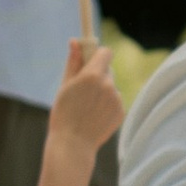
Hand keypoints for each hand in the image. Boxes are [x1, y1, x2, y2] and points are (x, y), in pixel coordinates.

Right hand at [48, 37, 123, 159]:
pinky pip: (115, 101)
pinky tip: (94, 116)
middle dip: (97, 75)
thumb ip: (74, 62)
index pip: (105, 52)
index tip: (91, 58)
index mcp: (92, 75)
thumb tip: (75, 41)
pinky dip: (107, 105)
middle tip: (83, 89)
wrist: (73, 144)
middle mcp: (108, 85)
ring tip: (87, 107)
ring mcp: (117, 99)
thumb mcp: (65, 85)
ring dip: (102, 91)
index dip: (98, 54)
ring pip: (111, 87)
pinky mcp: (121, 112)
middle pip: (108, 70)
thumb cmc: (64, 113)